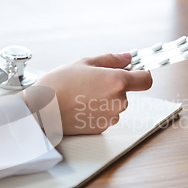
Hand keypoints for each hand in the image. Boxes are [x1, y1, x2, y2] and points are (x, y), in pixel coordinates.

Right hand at [35, 53, 152, 134]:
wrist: (42, 109)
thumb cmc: (60, 83)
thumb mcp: (85, 62)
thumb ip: (111, 59)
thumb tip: (128, 58)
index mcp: (117, 81)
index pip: (146, 79)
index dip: (141, 74)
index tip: (134, 72)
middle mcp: (118, 101)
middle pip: (126, 92)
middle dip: (113, 86)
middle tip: (90, 82)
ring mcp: (111, 117)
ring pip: (115, 105)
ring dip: (104, 99)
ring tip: (81, 95)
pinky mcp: (101, 128)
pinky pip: (105, 116)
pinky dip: (96, 111)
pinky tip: (79, 106)